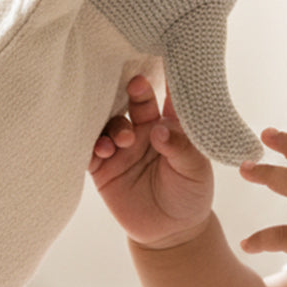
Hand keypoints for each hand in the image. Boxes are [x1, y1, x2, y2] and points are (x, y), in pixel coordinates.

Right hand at [89, 62, 214, 249]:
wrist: (171, 232)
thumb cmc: (190, 195)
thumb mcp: (195, 171)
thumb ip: (181, 148)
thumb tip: (159, 130)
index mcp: (171, 125)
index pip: (169, 95)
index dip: (168, 77)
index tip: (165, 55)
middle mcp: (144, 129)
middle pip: (135, 101)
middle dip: (135, 93)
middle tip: (137, 87)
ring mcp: (122, 146)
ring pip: (111, 122)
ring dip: (115, 125)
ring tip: (125, 139)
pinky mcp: (103, 167)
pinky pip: (91, 149)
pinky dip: (94, 145)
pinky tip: (104, 150)